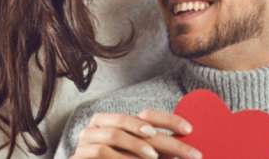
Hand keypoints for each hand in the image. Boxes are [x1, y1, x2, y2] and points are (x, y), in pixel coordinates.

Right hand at [70, 111, 199, 158]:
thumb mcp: (139, 155)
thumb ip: (156, 150)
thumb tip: (185, 149)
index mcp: (118, 120)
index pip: (148, 114)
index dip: (169, 120)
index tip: (189, 129)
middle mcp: (102, 124)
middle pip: (137, 124)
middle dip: (165, 140)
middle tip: (188, 153)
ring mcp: (87, 137)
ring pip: (116, 134)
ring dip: (137, 146)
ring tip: (153, 157)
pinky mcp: (78, 154)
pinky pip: (101, 151)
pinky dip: (120, 158)